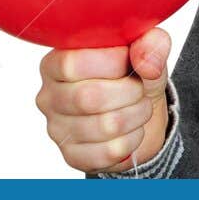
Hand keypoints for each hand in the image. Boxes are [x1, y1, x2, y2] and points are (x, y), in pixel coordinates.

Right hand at [35, 27, 171, 172]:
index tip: (130, 59)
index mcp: (55, 63)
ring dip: (135, 115)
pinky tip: (131, 129)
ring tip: (140, 106)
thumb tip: (147, 60)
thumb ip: (149, 43)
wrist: (136, 113)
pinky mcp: (72, 156)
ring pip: (104, 126)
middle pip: (88, 98)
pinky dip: (132, 140)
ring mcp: (57, 129)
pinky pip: (108, 152)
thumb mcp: (144, 51)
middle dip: (129, 92)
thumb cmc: (131, 75)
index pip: (71, 64)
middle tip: (140, 88)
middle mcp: (48, 96)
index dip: (110, 62)